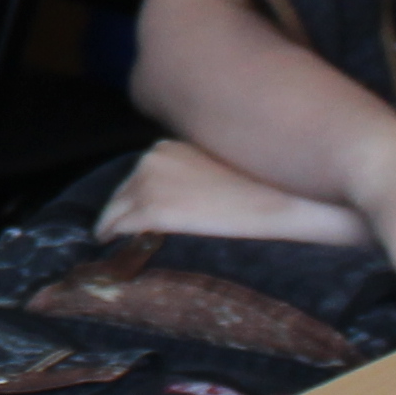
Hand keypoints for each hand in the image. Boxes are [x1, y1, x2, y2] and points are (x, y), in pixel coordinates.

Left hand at [111, 140, 347, 244]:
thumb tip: (186, 200)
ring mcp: (150, 181)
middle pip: (124, 190)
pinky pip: (118, 226)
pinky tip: (112, 249)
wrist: (284, 203)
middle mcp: (154, 156)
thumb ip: (196, 176)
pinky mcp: (152, 209)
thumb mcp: (222, 169)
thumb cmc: (264, 191)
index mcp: (172, 146)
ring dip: (116, 225)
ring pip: (117, 208)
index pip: (142, 174)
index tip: (136, 214)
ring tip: (116, 243)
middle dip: (124, 211)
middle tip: (123, 233)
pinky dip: (112, 238)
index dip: (137, 196)